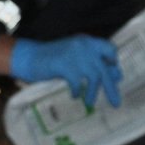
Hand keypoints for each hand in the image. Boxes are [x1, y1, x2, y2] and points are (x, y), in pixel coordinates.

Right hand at [9, 35, 123, 107]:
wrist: (28, 56)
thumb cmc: (51, 59)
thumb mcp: (74, 57)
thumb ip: (90, 63)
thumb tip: (114, 75)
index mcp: (87, 41)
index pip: (109, 48)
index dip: (113, 62)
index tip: (115, 74)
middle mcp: (84, 46)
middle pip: (103, 68)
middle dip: (110, 86)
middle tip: (116, 102)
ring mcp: (75, 55)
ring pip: (94, 76)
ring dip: (93, 92)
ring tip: (90, 102)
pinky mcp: (64, 65)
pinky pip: (77, 82)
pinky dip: (77, 91)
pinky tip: (75, 96)